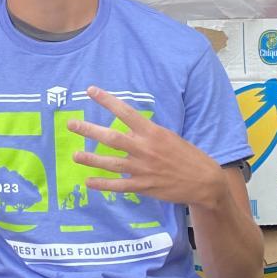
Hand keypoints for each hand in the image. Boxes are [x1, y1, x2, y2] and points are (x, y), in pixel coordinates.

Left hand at [68, 88, 224, 208]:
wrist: (204, 181)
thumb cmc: (187, 155)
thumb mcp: (169, 136)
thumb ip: (147, 133)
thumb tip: (128, 128)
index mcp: (152, 132)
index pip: (125, 112)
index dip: (107, 101)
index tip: (91, 91)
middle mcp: (145, 149)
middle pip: (111, 137)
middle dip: (89, 130)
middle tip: (71, 124)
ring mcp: (143, 169)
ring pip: (110, 163)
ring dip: (91, 158)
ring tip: (75, 154)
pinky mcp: (143, 187)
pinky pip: (118, 185)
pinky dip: (102, 184)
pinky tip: (89, 182)